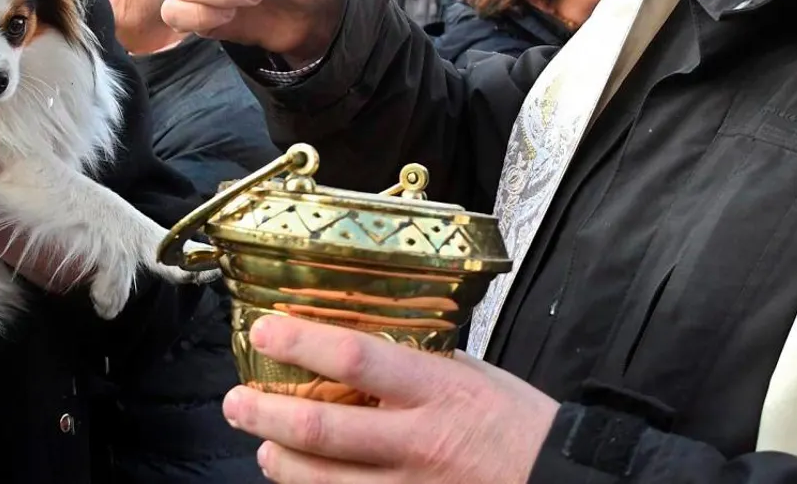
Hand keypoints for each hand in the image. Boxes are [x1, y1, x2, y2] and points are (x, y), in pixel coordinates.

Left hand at [221, 315, 556, 483]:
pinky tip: (304, 482)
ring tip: (263, 448)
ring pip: (326, 483)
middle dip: (267, 416)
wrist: (560, 478)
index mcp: (436, 391)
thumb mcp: (472, 375)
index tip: (265, 329)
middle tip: (236, 403)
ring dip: (282, 465)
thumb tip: (361, 350)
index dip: (302, 342)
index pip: (356, 360)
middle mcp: (418, 442)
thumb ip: (418, 365)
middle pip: (323, 431)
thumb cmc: (517, 423)